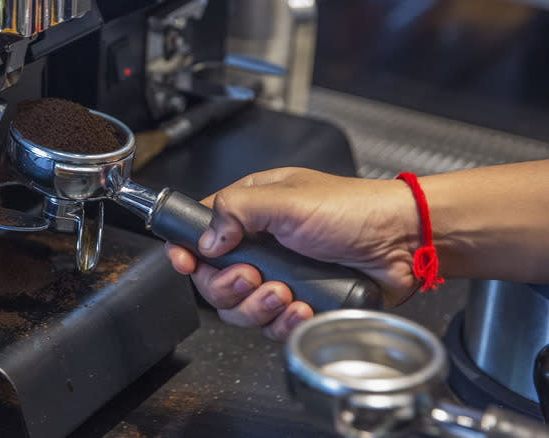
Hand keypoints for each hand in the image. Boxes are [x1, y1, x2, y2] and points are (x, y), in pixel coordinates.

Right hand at [166, 167, 419, 340]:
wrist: (402, 241)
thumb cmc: (354, 209)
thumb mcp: (289, 199)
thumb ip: (238, 212)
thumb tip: (206, 241)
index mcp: (250, 212)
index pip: (199, 232)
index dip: (186, 250)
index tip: (185, 262)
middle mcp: (259, 247)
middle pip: (214, 280)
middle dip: (229, 286)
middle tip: (254, 277)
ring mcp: (278, 277)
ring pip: (240, 309)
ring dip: (258, 307)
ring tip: (285, 294)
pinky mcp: (298, 304)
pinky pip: (272, 327)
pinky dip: (285, 323)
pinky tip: (304, 308)